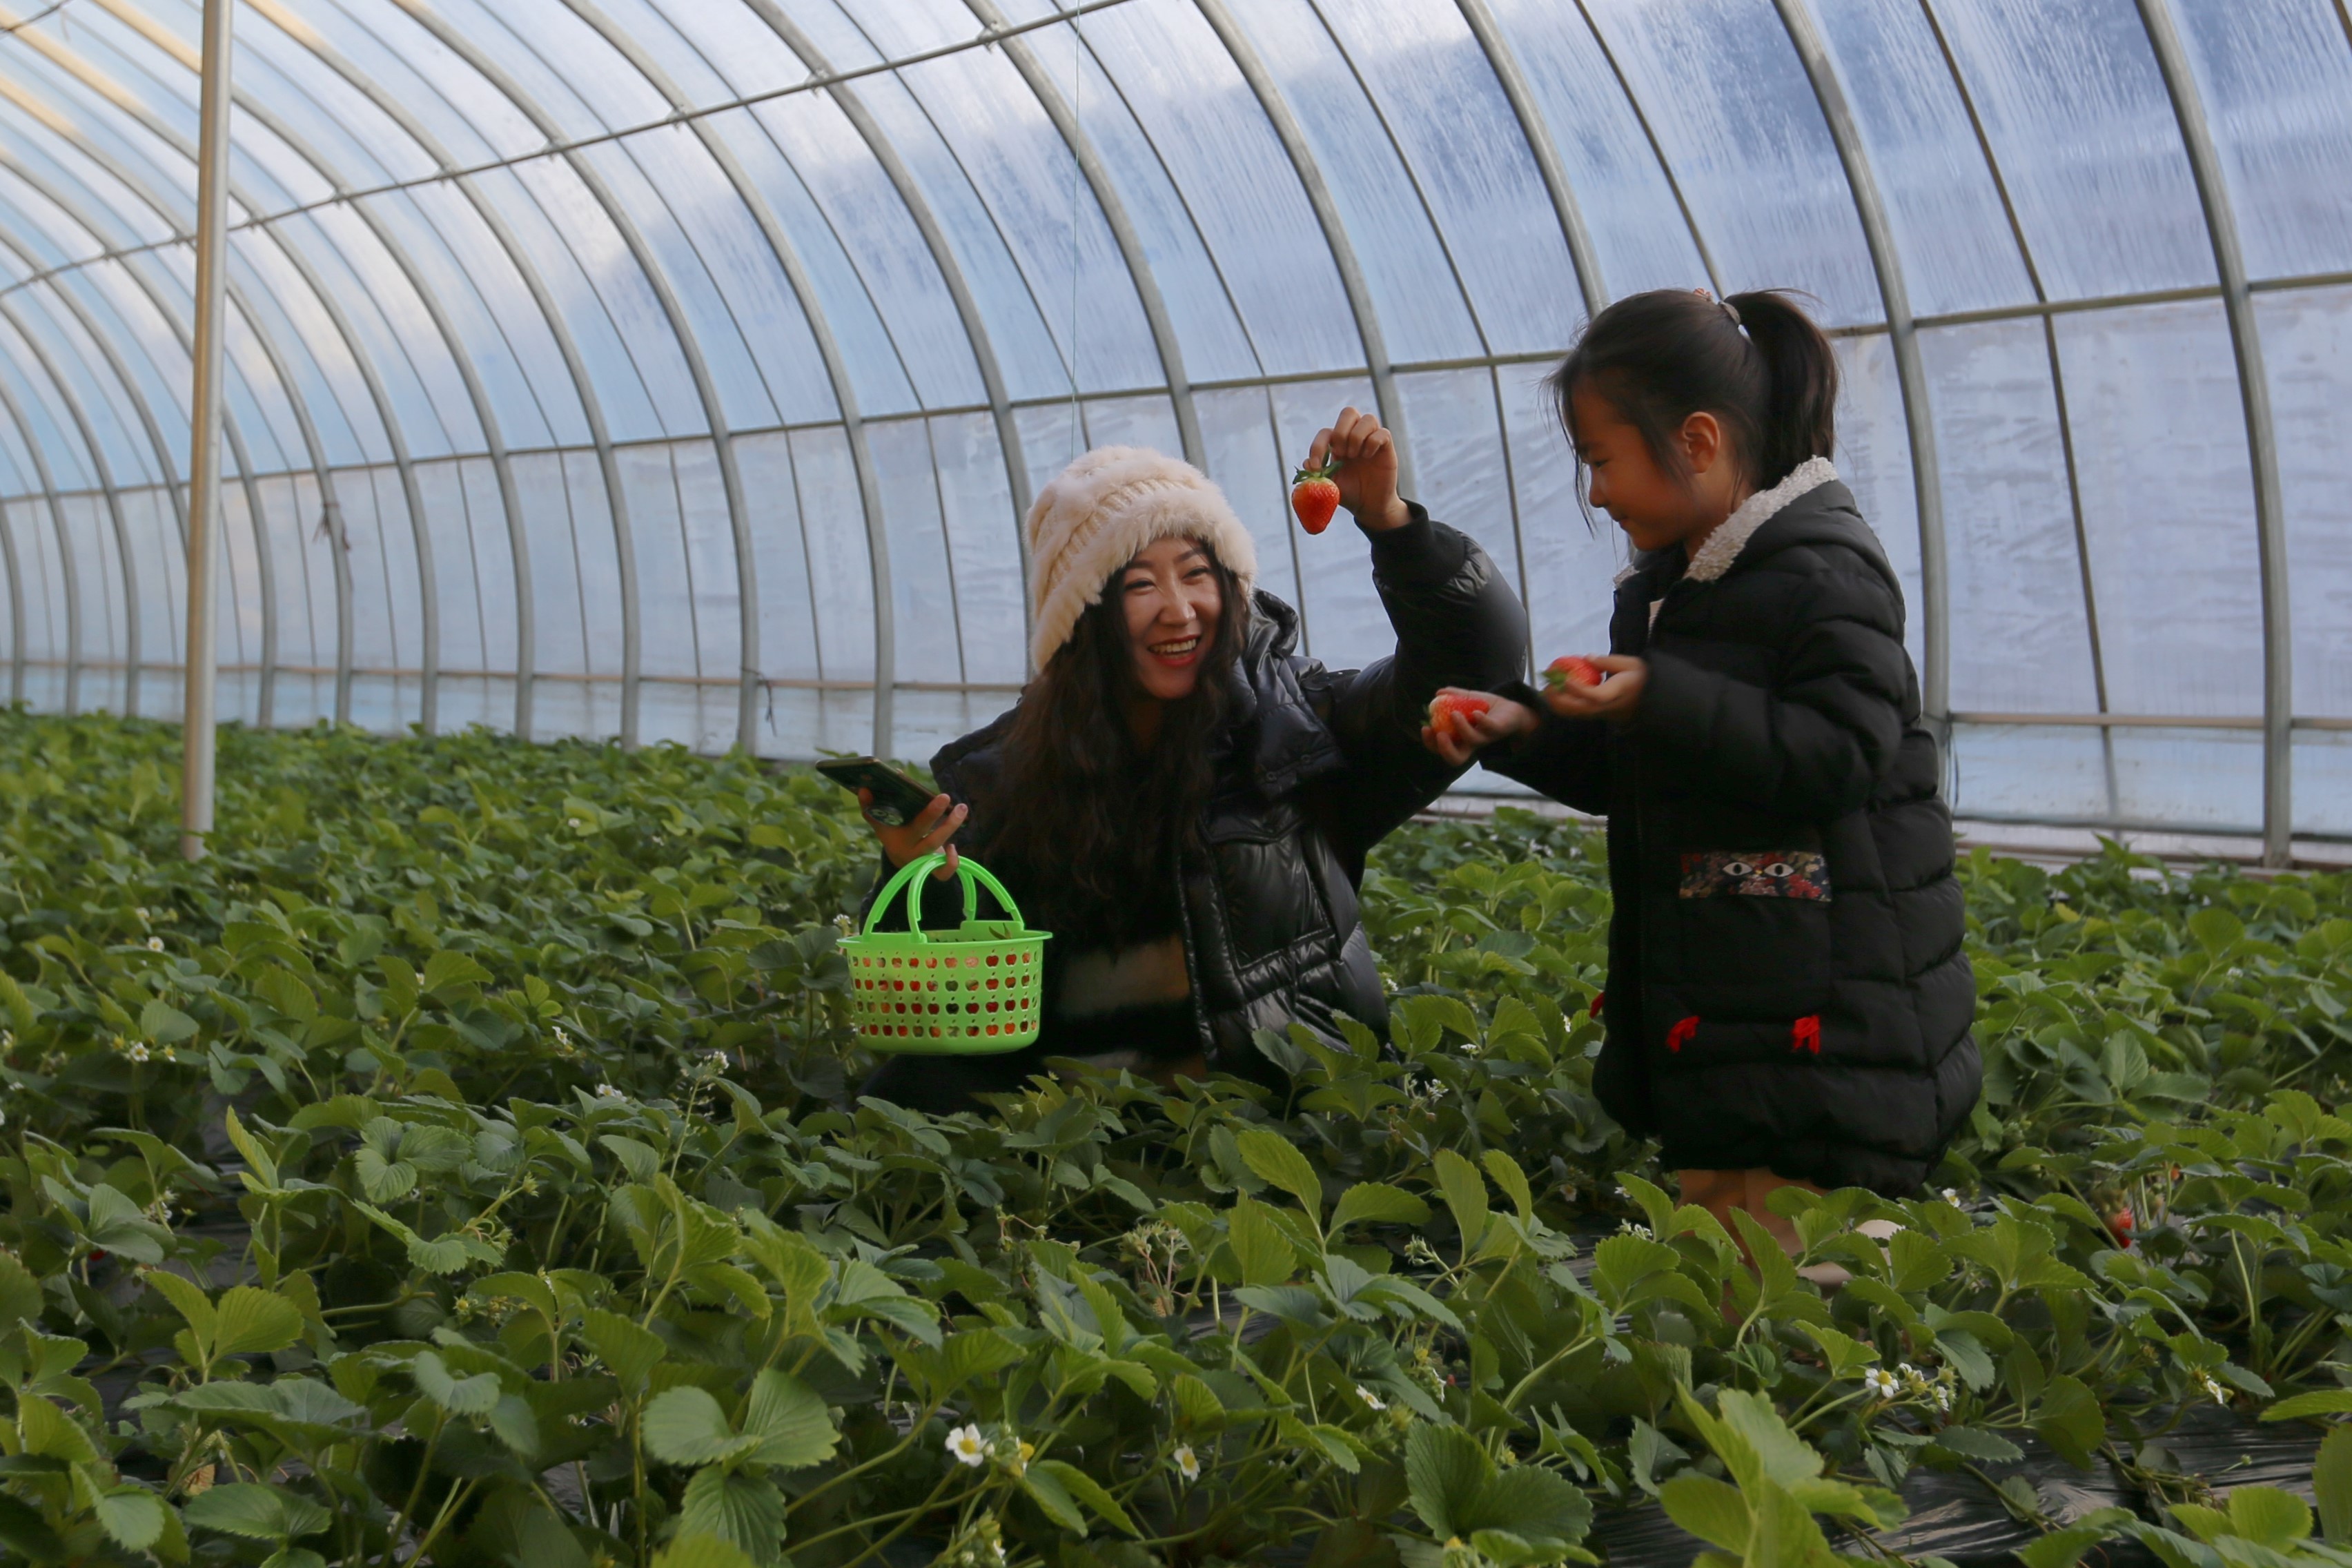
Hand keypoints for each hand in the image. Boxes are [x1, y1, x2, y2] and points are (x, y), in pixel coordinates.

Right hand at [862, 788, 963, 880]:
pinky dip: (952, 861)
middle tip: (944, 795)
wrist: (900, 860)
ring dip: (950, 827)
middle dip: (932, 814)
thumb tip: (871, 785)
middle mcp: (909, 849)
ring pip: (936, 846)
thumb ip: (873, 806)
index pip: (892, 821)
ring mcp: (922, 861)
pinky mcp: (933, 869)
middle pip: (920, 833)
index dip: (893, 808)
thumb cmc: (894, 834)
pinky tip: (953, 847)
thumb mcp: (882, 823)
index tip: (901, 784)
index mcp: (895, 837)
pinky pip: (944, 871)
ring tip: (961, 808)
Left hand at [1307, 407, 1408, 531]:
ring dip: (1357, 437)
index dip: (1317, 446)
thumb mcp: (1329, 486)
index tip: (1316, 466)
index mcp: (1337, 443)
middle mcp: (1354, 436)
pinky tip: (1369, 457)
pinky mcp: (1386, 446)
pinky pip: (1382, 433)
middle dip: (1341, 433)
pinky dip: (1373, 443)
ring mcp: (1371, 439)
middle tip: (1341, 454)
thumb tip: (1306, 464)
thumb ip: (1318, 475)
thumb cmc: (1349, 492)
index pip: (1326, 432)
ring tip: (1355, 455)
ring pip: (1367, 418)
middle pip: (1348, 412)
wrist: (1369, 505)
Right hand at [1419, 690, 1536, 766]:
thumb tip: (1438, 693)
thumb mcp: (1469, 700)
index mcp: (1461, 740)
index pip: (1442, 749)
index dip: (1431, 743)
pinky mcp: (1499, 729)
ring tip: (1454, 713)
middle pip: (1456, 758)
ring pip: (1473, 741)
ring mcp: (1486, 737)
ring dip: (1461, 728)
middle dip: (1444, 749)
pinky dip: (1481, 721)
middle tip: (1438, 734)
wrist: (1513, 709)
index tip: (1425, 728)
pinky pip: (1490, 728)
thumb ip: (1454, 696)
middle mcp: (1473, 743)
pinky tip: (1475, 712)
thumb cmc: (1488, 709)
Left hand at [1539, 655, 1646, 722]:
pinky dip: (1565, 706)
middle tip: (1548, 686)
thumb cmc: (1642, 678)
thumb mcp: (1631, 664)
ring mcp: (1602, 714)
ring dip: (1559, 704)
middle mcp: (1608, 707)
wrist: (1653, 698)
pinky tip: (1556, 695)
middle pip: (1581, 709)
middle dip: (1561, 700)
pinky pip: (1579, 713)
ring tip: (1548, 691)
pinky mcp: (1598, 715)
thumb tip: (1587, 658)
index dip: (1579, 690)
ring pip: (1577, 714)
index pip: (1596, 696)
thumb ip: (1608, 661)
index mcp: (1618, 693)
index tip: (1566, 680)